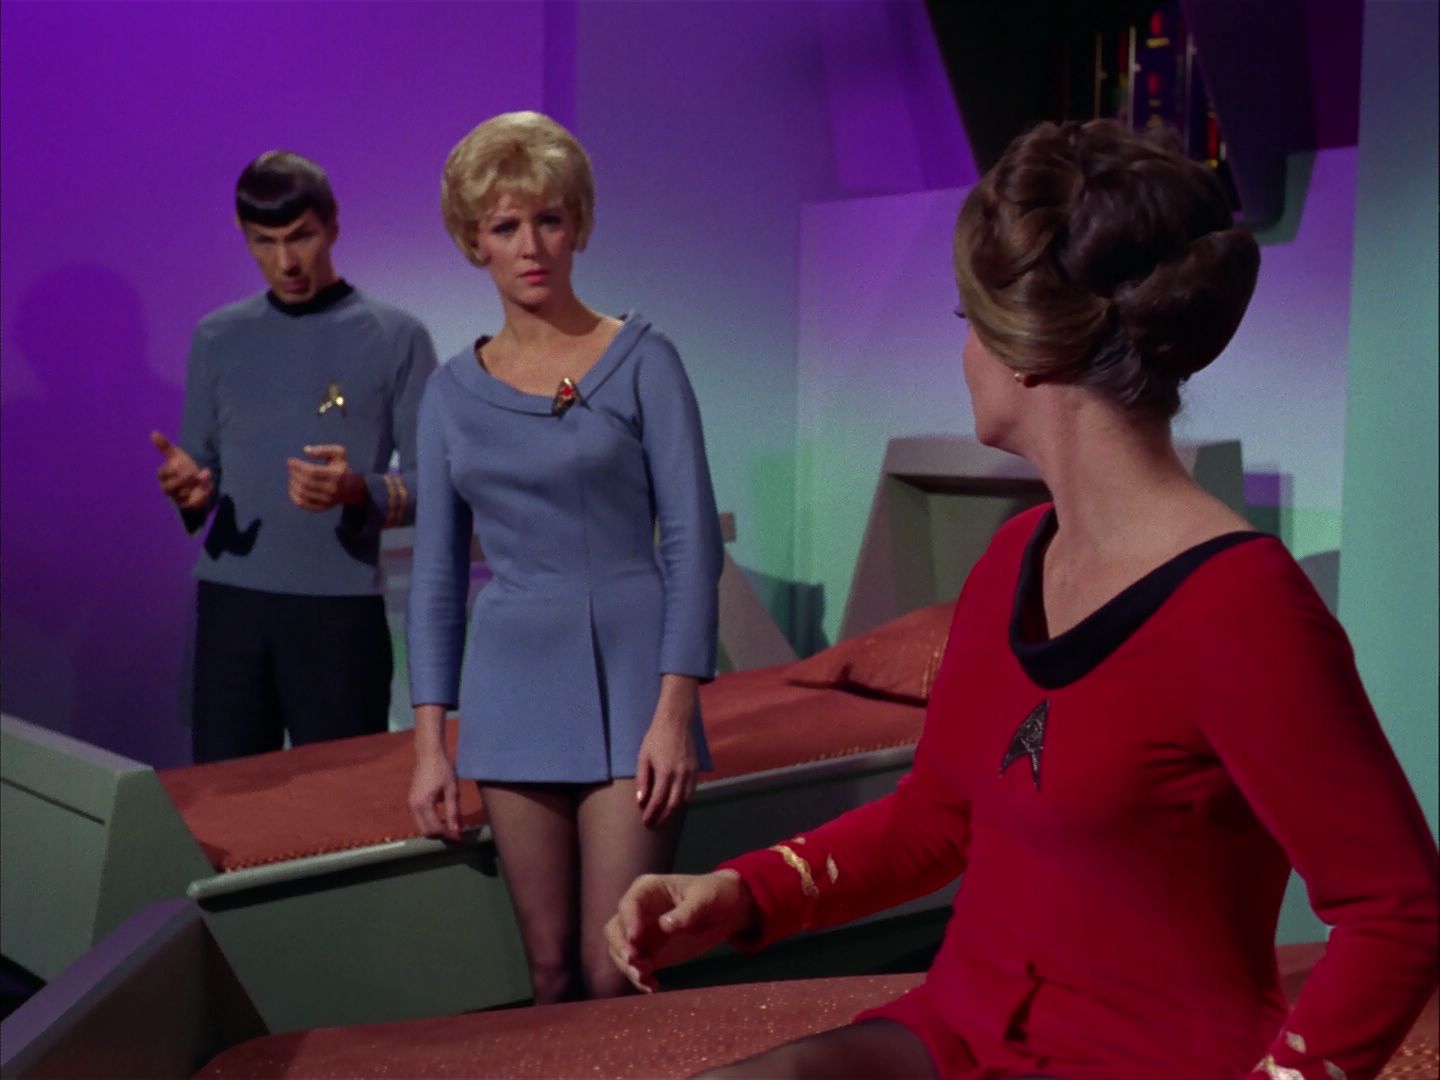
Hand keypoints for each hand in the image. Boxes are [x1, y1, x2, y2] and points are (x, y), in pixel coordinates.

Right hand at [151, 431, 213, 510]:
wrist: (198, 482)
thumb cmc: (184, 467)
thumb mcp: (177, 455)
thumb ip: (165, 446)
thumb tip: (153, 433)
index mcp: (164, 476)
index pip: (162, 473)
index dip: (173, 469)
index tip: (182, 463)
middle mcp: (168, 488)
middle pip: (168, 487)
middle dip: (182, 479)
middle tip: (193, 473)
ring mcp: (177, 498)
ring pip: (180, 495)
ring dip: (192, 486)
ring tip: (200, 480)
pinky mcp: (187, 505)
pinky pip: (191, 504)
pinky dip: (199, 496)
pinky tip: (205, 489)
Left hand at [287, 444, 364, 511]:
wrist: (351, 489)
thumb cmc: (340, 468)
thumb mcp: (339, 453)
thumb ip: (323, 449)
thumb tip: (306, 450)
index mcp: (337, 475)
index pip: (312, 471)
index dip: (298, 466)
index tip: (290, 460)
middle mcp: (333, 490)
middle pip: (306, 482)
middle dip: (294, 474)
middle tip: (291, 468)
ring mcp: (327, 501)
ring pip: (302, 493)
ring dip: (293, 483)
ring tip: (292, 476)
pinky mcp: (322, 508)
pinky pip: (302, 503)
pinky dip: (293, 495)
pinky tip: (292, 487)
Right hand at [408, 748, 460, 840]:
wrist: (428, 754)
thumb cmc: (442, 769)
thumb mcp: (452, 790)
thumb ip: (453, 812)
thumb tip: (457, 830)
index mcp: (423, 804)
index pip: (435, 828)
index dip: (447, 835)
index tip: (459, 837)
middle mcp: (413, 807)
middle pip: (425, 831)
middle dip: (440, 835)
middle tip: (455, 834)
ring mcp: (410, 804)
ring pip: (421, 826)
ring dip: (434, 829)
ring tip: (450, 826)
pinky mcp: (411, 801)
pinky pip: (419, 818)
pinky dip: (429, 822)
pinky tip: (441, 818)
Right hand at [606, 870, 756, 992]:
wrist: (724, 911)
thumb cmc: (712, 895)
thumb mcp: (704, 899)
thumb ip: (686, 912)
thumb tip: (664, 925)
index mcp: (647, 890)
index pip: (629, 904)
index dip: (628, 922)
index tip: (634, 940)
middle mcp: (638, 911)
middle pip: (615, 929)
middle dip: (620, 947)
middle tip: (634, 964)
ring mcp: (642, 933)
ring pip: (621, 951)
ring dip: (628, 967)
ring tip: (645, 981)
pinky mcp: (650, 953)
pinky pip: (636, 967)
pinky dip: (640, 978)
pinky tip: (653, 987)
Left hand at [636, 678, 699, 827]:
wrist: (676, 721)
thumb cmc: (655, 738)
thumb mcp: (643, 757)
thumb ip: (643, 781)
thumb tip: (641, 802)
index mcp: (665, 772)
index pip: (658, 801)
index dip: (651, 814)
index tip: (645, 823)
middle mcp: (680, 775)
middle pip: (674, 806)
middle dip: (663, 818)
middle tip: (653, 825)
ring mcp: (691, 773)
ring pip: (685, 801)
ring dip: (674, 812)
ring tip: (663, 817)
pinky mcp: (696, 770)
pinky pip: (692, 792)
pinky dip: (683, 802)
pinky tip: (675, 804)